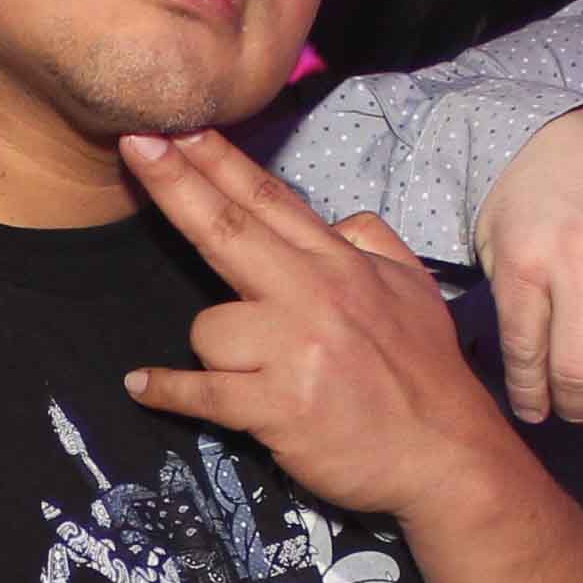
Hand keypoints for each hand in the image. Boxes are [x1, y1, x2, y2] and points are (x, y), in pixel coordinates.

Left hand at [118, 128, 519, 525]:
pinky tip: (142, 385)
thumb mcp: (412, 288)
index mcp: (340, 264)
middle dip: (176, 183)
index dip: (219, 160)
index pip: (270, 200)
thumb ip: (370, 242)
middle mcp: (313, 295)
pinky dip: (169, 390)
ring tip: (257, 376)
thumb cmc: (425, 372)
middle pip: (228, 228)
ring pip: (208, 326)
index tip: (176, 127)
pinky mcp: (277, 406)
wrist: (447, 455)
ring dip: (218, 349)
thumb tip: (333, 222)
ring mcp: (293, 350)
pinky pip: (203, 391)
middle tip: (135, 145)